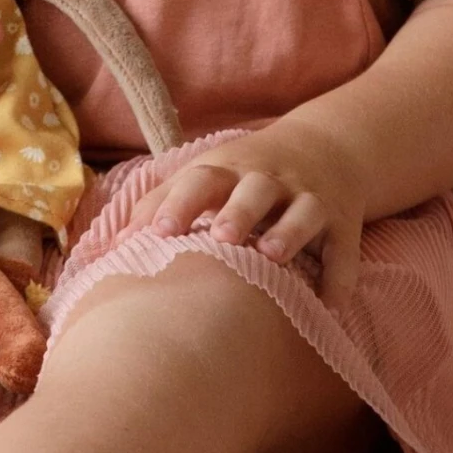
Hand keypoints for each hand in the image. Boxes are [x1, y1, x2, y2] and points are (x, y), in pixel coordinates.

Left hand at [123, 120, 366, 303]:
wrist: (326, 147)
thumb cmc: (243, 174)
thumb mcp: (205, 175)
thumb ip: (159, 205)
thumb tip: (107, 250)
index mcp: (230, 170)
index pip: (201, 179)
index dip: (180, 203)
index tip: (160, 232)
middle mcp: (271, 180)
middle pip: (255, 190)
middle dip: (239, 211)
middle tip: (221, 238)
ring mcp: (311, 198)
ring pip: (304, 212)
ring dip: (290, 232)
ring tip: (272, 257)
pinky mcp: (344, 223)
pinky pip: (345, 251)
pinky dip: (340, 277)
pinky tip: (329, 305)